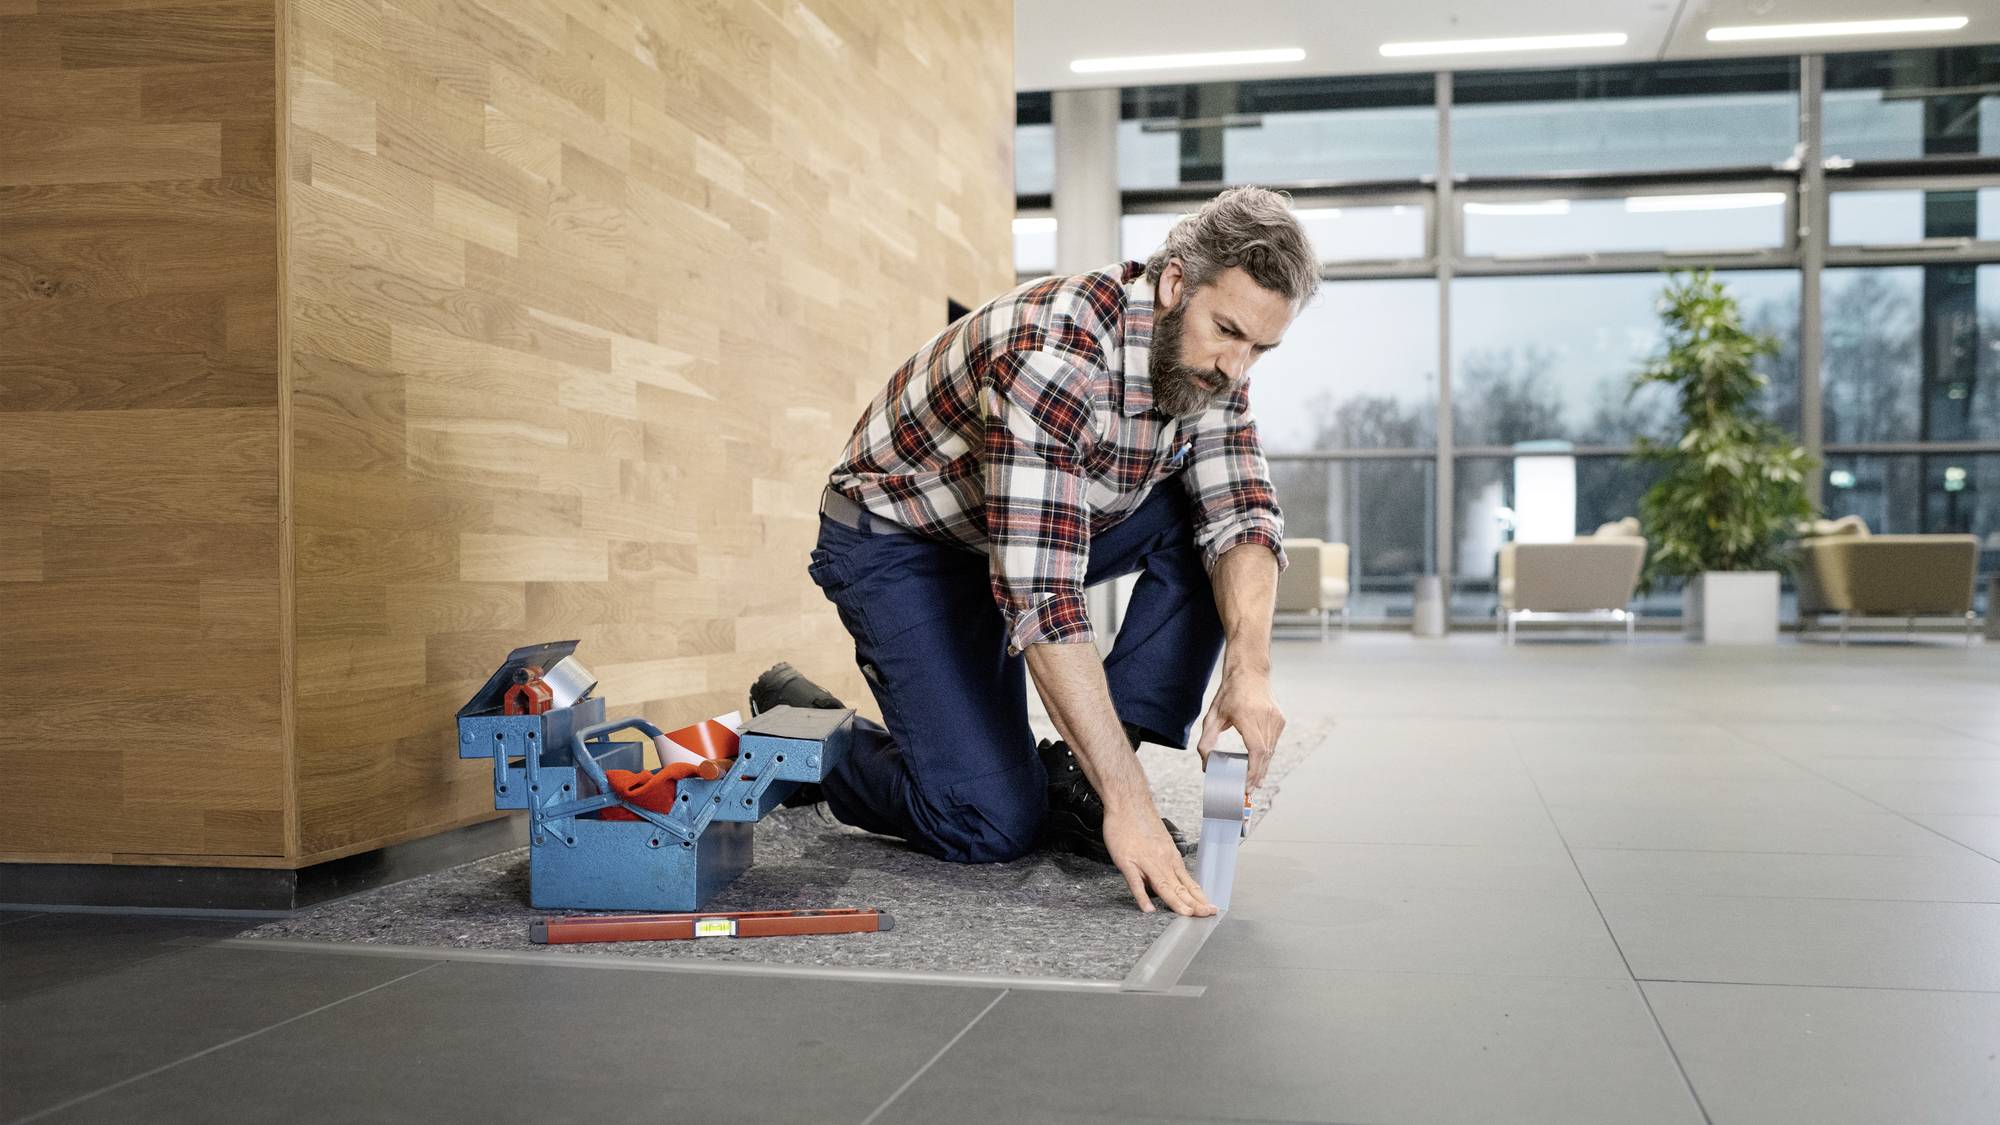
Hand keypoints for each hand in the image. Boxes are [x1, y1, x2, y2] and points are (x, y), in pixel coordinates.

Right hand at [1103, 805, 1215, 916]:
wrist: (1128, 802)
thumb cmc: (1141, 821)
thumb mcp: (1160, 842)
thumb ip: (1164, 862)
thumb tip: (1168, 879)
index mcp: (1170, 858)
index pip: (1188, 883)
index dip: (1199, 897)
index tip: (1209, 908)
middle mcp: (1162, 861)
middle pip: (1179, 887)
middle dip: (1194, 904)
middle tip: (1206, 916)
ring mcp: (1145, 862)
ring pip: (1163, 886)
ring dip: (1176, 902)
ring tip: (1186, 915)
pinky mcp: (1127, 861)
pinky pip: (1135, 882)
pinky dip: (1142, 897)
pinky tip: (1148, 908)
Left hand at [1196, 668, 1284, 790]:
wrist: (1250, 671)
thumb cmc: (1229, 693)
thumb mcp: (1212, 716)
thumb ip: (1207, 741)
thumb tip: (1206, 764)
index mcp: (1248, 716)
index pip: (1256, 750)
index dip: (1253, 771)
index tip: (1246, 785)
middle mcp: (1266, 718)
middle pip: (1265, 755)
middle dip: (1256, 775)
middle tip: (1248, 790)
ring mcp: (1276, 719)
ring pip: (1271, 751)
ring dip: (1262, 767)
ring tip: (1253, 782)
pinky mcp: (1281, 720)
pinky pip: (1274, 743)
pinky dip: (1266, 755)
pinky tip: (1259, 764)